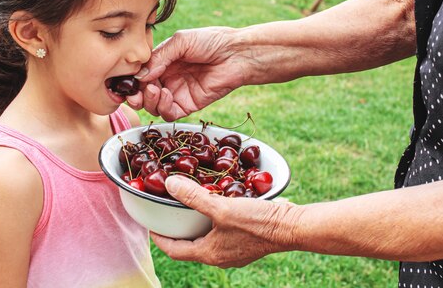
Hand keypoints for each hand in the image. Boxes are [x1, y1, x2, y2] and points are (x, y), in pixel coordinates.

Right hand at [128, 27, 249, 121]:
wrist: (236, 54)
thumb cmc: (211, 41)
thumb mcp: (180, 42)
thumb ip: (159, 57)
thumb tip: (140, 75)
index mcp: (162, 62)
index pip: (140, 75)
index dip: (131, 81)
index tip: (126, 82)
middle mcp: (167, 78)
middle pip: (142, 93)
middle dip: (136, 95)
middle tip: (135, 93)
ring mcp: (177, 93)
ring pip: (153, 106)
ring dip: (149, 101)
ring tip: (155, 90)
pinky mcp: (188, 105)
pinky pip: (169, 114)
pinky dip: (164, 108)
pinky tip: (168, 95)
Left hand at [150, 175, 300, 267]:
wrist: (291, 227)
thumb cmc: (256, 222)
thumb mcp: (221, 207)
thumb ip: (194, 197)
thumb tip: (169, 184)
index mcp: (209, 254)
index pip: (174, 251)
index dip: (160, 239)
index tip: (151, 227)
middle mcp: (220, 257)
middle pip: (190, 246)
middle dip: (178, 231)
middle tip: (169, 214)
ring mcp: (235, 252)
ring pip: (208, 240)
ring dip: (197, 226)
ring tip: (190, 208)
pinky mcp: (247, 244)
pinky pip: (223, 234)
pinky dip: (214, 222)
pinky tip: (219, 206)